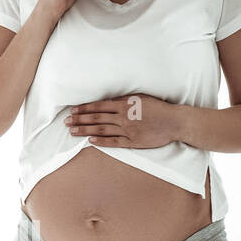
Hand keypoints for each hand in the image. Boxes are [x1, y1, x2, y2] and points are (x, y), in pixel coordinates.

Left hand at [64, 94, 184, 148]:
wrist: (174, 121)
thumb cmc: (158, 108)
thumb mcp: (140, 98)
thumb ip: (124, 100)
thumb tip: (109, 101)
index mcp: (125, 104)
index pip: (99, 106)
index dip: (84, 109)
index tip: (73, 111)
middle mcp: (124, 117)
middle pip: (96, 118)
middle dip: (79, 120)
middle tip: (66, 122)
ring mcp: (128, 130)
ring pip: (102, 129)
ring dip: (85, 130)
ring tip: (72, 131)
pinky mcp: (133, 142)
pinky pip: (114, 142)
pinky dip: (101, 141)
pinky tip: (90, 140)